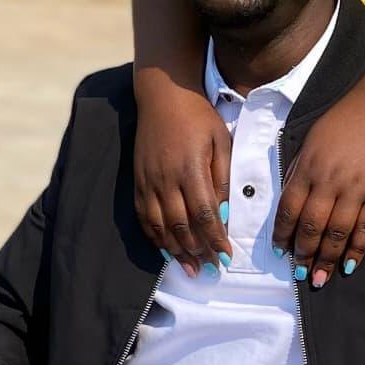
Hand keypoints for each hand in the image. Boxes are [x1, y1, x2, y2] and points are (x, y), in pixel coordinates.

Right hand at [133, 76, 232, 275]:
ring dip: (177, 251)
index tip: (226, 256)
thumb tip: (223, 213)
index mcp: (191, 168)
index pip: (204, 214)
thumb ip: (222, 177)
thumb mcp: (220, 141)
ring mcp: (149, 181)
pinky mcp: (138, 181)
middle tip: (211, 269)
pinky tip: (167, 251)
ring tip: (191, 269)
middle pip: (182, 226)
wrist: (162, 95)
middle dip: (198, 252)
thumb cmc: (198, 116)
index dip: (215, 239)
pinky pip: (145, 217)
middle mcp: (166, 179)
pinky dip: (156, 238)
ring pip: (161, 227)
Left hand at [272, 83, 364, 284]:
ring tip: (320, 278)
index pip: (289, 210)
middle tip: (300, 273)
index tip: (280, 251)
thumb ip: (298, 172)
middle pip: (312, 227)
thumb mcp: (309, 143)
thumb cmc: (341, 123)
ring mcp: (356, 190)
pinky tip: (349, 265)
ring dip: (327, 259)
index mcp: (308, 169)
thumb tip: (290, 203)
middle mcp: (329, 183)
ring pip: (337, 234)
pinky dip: (357, 250)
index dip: (283, 235)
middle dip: (303, 254)